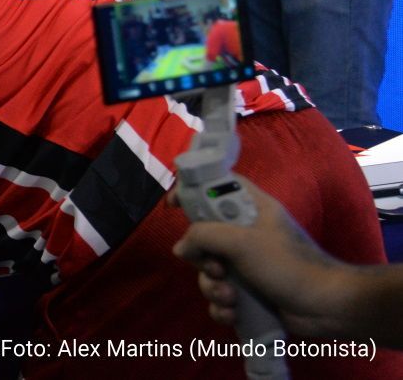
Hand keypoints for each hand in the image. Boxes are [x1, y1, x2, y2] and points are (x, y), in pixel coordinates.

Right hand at [172, 181, 348, 338]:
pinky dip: (223, 306)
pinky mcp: (249, 292)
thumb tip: (181, 248)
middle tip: (216, 268)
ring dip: (213, 288)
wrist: (326, 307)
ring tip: (231, 298)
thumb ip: (204, 236)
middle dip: (203, 259)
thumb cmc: (287, 264)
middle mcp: (246, 234)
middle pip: (204, 236)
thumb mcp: (242, 242)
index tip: (174, 205)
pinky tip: (233, 313)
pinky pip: (221, 296)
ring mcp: (247, 264)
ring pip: (209, 271)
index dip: (193, 190)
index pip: (217, 186)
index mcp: (251, 209)